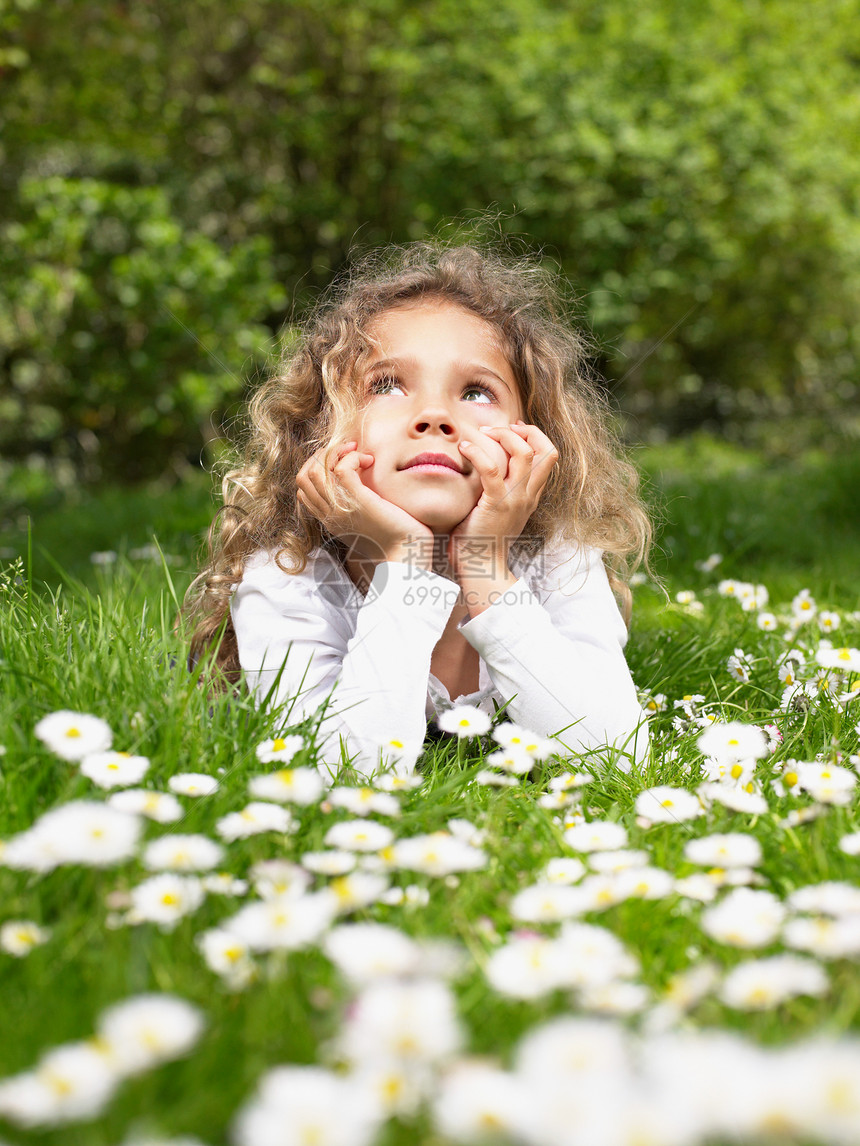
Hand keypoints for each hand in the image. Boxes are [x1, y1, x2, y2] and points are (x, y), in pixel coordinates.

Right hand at [296, 441, 433, 565]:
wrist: (406, 556)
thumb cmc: (395, 539)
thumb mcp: (366, 524)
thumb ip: (355, 508)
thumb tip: (360, 487)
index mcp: (330, 521)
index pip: (303, 489)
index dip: (316, 468)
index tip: (340, 462)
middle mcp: (330, 514)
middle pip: (304, 476)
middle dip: (322, 455)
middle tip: (348, 453)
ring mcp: (341, 508)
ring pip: (316, 470)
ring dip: (336, 453)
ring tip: (358, 455)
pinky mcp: (358, 501)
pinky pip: (342, 468)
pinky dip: (353, 457)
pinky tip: (369, 461)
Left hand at [448, 421, 558, 574]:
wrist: (479, 567)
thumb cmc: (480, 540)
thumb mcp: (497, 511)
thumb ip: (498, 491)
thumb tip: (483, 469)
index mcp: (531, 496)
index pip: (549, 457)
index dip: (535, 437)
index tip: (513, 429)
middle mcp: (528, 496)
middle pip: (546, 450)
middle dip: (524, 431)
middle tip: (497, 428)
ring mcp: (515, 500)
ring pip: (524, 454)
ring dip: (503, 436)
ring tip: (482, 433)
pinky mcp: (496, 504)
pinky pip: (491, 470)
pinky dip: (477, 452)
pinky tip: (463, 448)